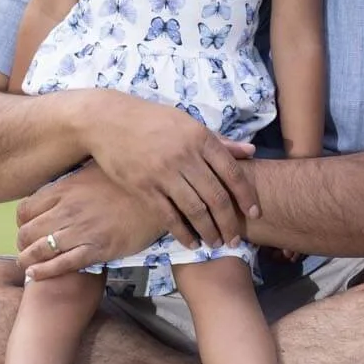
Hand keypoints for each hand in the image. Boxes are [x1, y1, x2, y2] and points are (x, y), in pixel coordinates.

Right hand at [15, 135, 261, 280]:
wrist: (107, 120)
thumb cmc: (152, 120)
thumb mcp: (188, 124)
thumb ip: (219, 142)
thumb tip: (250, 151)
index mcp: (200, 138)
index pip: (232, 172)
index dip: (246, 196)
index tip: (255, 214)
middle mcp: (185, 156)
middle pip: (216, 196)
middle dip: (229, 222)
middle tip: (235, 239)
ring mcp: (164, 173)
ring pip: (195, 209)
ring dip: (209, 231)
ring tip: (216, 244)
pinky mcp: (143, 187)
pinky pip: (168, 216)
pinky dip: (183, 233)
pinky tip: (191, 243)